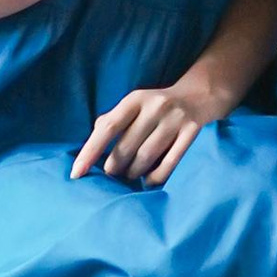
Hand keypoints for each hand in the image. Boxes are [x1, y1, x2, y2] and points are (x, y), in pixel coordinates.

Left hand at [72, 76, 221, 185]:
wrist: (200, 94)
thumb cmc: (157, 106)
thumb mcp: (134, 105)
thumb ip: (113, 121)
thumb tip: (90, 148)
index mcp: (135, 99)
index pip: (107, 128)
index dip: (90, 151)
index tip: (76, 173)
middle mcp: (155, 107)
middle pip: (126, 147)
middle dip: (114, 166)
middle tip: (111, 174)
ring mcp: (175, 119)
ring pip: (146, 156)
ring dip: (133, 172)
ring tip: (129, 176)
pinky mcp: (192, 132)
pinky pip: (170, 162)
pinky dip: (156, 177)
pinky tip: (148, 181)